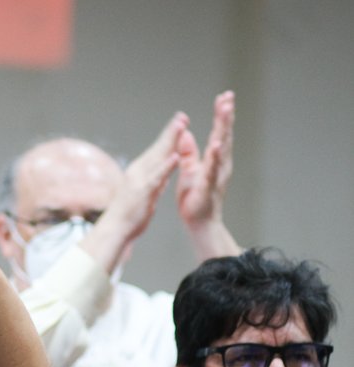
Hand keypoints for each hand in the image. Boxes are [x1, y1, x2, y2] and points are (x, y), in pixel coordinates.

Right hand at [90, 112, 186, 251]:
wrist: (115, 229)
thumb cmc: (129, 214)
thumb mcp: (145, 192)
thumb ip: (156, 179)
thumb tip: (164, 170)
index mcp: (140, 171)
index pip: (157, 150)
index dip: (169, 136)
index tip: (180, 122)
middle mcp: (139, 171)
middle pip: (158, 148)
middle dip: (171, 132)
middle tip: (182, 116)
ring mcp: (140, 180)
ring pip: (157, 157)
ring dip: (170, 141)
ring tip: (181, 126)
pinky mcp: (143, 191)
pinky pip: (157, 177)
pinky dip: (166, 166)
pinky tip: (175, 156)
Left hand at [176, 91, 233, 231]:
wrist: (199, 223)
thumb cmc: (195, 198)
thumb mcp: (189, 170)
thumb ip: (188, 153)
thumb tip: (185, 133)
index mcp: (214, 159)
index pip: (218, 132)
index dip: (221, 115)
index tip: (224, 96)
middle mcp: (219, 164)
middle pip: (223, 136)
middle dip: (226, 116)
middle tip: (229, 97)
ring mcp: (216, 175)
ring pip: (221, 149)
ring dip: (223, 130)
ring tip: (225, 112)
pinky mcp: (207, 187)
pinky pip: (211, 170)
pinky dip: (214, 157)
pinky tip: (215, 145)